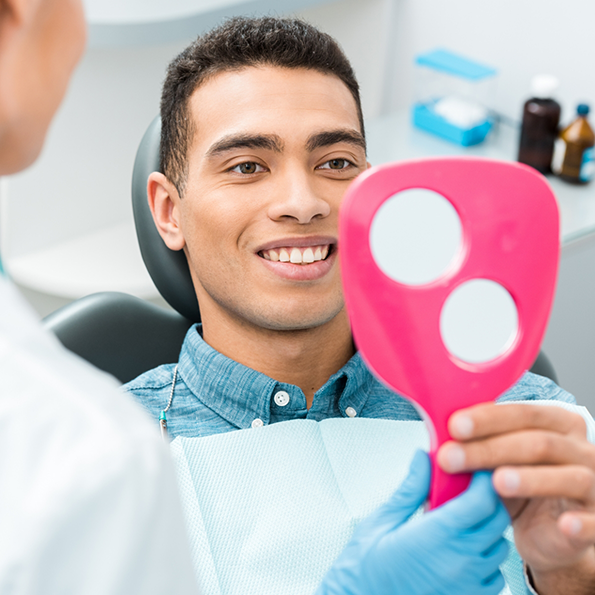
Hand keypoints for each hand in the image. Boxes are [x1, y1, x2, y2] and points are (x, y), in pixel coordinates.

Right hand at [317, 450, 509, 594]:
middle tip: (467, 493)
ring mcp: (467, 586)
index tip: (476, 470)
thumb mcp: (383, 521)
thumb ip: (411, 488)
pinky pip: (494, 577)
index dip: (483, 480)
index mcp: (435, 536)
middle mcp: (458, 562)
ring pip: (498, 548)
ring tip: (457, 527)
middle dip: (487, 501)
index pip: (480, 500)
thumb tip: (424, 458)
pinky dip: (483, 562)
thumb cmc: (366, 569)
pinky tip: (458, 556)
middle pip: (497, 521)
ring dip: (485, 532)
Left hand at [437, 403, 594, 593]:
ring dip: (530, 478)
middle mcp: (579, 449)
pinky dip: (580, 524)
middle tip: (452, 456)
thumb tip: (439, 437)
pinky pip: (593, 524)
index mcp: (557, 423)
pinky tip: (565, 525)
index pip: (523, 413)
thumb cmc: (521, 485)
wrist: (548, 532)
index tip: (454, 426)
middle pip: (538, 443)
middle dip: (489, 449)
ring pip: (567, 476)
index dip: (488, 418)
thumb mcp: (498, 460)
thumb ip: (479, 444)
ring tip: (496, 482)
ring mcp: (594, 485)